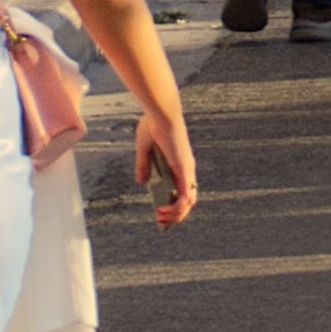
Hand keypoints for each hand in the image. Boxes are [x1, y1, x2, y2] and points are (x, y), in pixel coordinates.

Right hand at [133, 105, 197, 226]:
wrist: (161, 111)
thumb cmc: (153, 123)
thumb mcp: (144, 147)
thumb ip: (143, 165)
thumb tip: (142, 182)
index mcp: (180, 161)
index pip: (182, 188)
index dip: (175, 202)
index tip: (162, 212)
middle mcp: (187, 167)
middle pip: (188, 199)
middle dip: (175, 213)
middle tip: (160, 219)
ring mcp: (186, 170)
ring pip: (188, 202)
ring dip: (175, 215)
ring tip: (160, 219)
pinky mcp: (183, 170)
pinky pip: (184, 197)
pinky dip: (175, 209)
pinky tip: (161, 211)